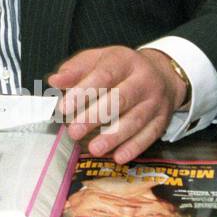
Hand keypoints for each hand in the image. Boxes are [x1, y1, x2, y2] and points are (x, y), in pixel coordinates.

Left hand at [48, 46, 188, 163]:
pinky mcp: (163, 119)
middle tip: (74, 131)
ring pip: (136, 119)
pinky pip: (150, 135)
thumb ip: (75, 70)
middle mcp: (144, 79)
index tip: (64, 108)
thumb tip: (54, 81)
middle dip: (96, 116)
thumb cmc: (120, 68)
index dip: (83, 92)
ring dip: (114, 136)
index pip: (103, 75)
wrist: (162, 73)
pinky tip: (118, 157)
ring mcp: (156, 100)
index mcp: (125, 60)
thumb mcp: (98, 60)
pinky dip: (134, 147)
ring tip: (93, 149)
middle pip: (120, 99)